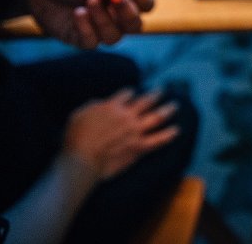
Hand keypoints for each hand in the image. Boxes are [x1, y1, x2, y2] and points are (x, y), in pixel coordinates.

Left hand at [27, 0, 153, 48]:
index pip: (145, 5)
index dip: (142, 0)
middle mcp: (115, 16)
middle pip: (135, 25)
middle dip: (128, 14)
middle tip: (116, 0)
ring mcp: (99, 30)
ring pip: (114, 36)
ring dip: (104, 20)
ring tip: (89, 2)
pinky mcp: (81, 39)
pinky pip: (92, 42)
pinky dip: (86, 27)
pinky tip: (78, 13)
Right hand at [63, 88, 179, 179]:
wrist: (82, 160)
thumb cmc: (75, 139)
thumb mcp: (78, 115)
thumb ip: (91, 107)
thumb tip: (99, 103)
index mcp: (112, 107)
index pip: (125, 95)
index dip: (129, 93)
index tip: (133, 92)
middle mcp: (127, 116)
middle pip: (145, 101)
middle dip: (155, 95)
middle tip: (161, 91)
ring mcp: (135, 131)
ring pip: (156, 117)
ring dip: (167, 110)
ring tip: (175, 105)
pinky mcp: (139, 147)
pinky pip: (158, 140)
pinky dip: (168, 135)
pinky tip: (177, 131)